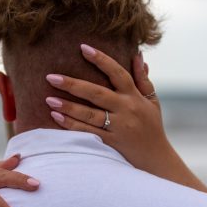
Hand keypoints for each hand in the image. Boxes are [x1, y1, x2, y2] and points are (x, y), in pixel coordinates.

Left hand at [45, 43, 206, 192]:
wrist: (157, 159)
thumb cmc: (152, 126)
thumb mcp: (152, 101)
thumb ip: (143, 79)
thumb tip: (137, 55)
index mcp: (135, 96)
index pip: (118, 73)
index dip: (101, 59)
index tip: (83, 47)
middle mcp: (126, 110)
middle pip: (97, 93)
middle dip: (73, 84)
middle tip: (51, 77)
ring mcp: (118, 127)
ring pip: (89, 115)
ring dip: (68, 107)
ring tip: (49, 99)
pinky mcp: (111, 143)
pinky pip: (88, 133)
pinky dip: (72, 125)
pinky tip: (56, 118)